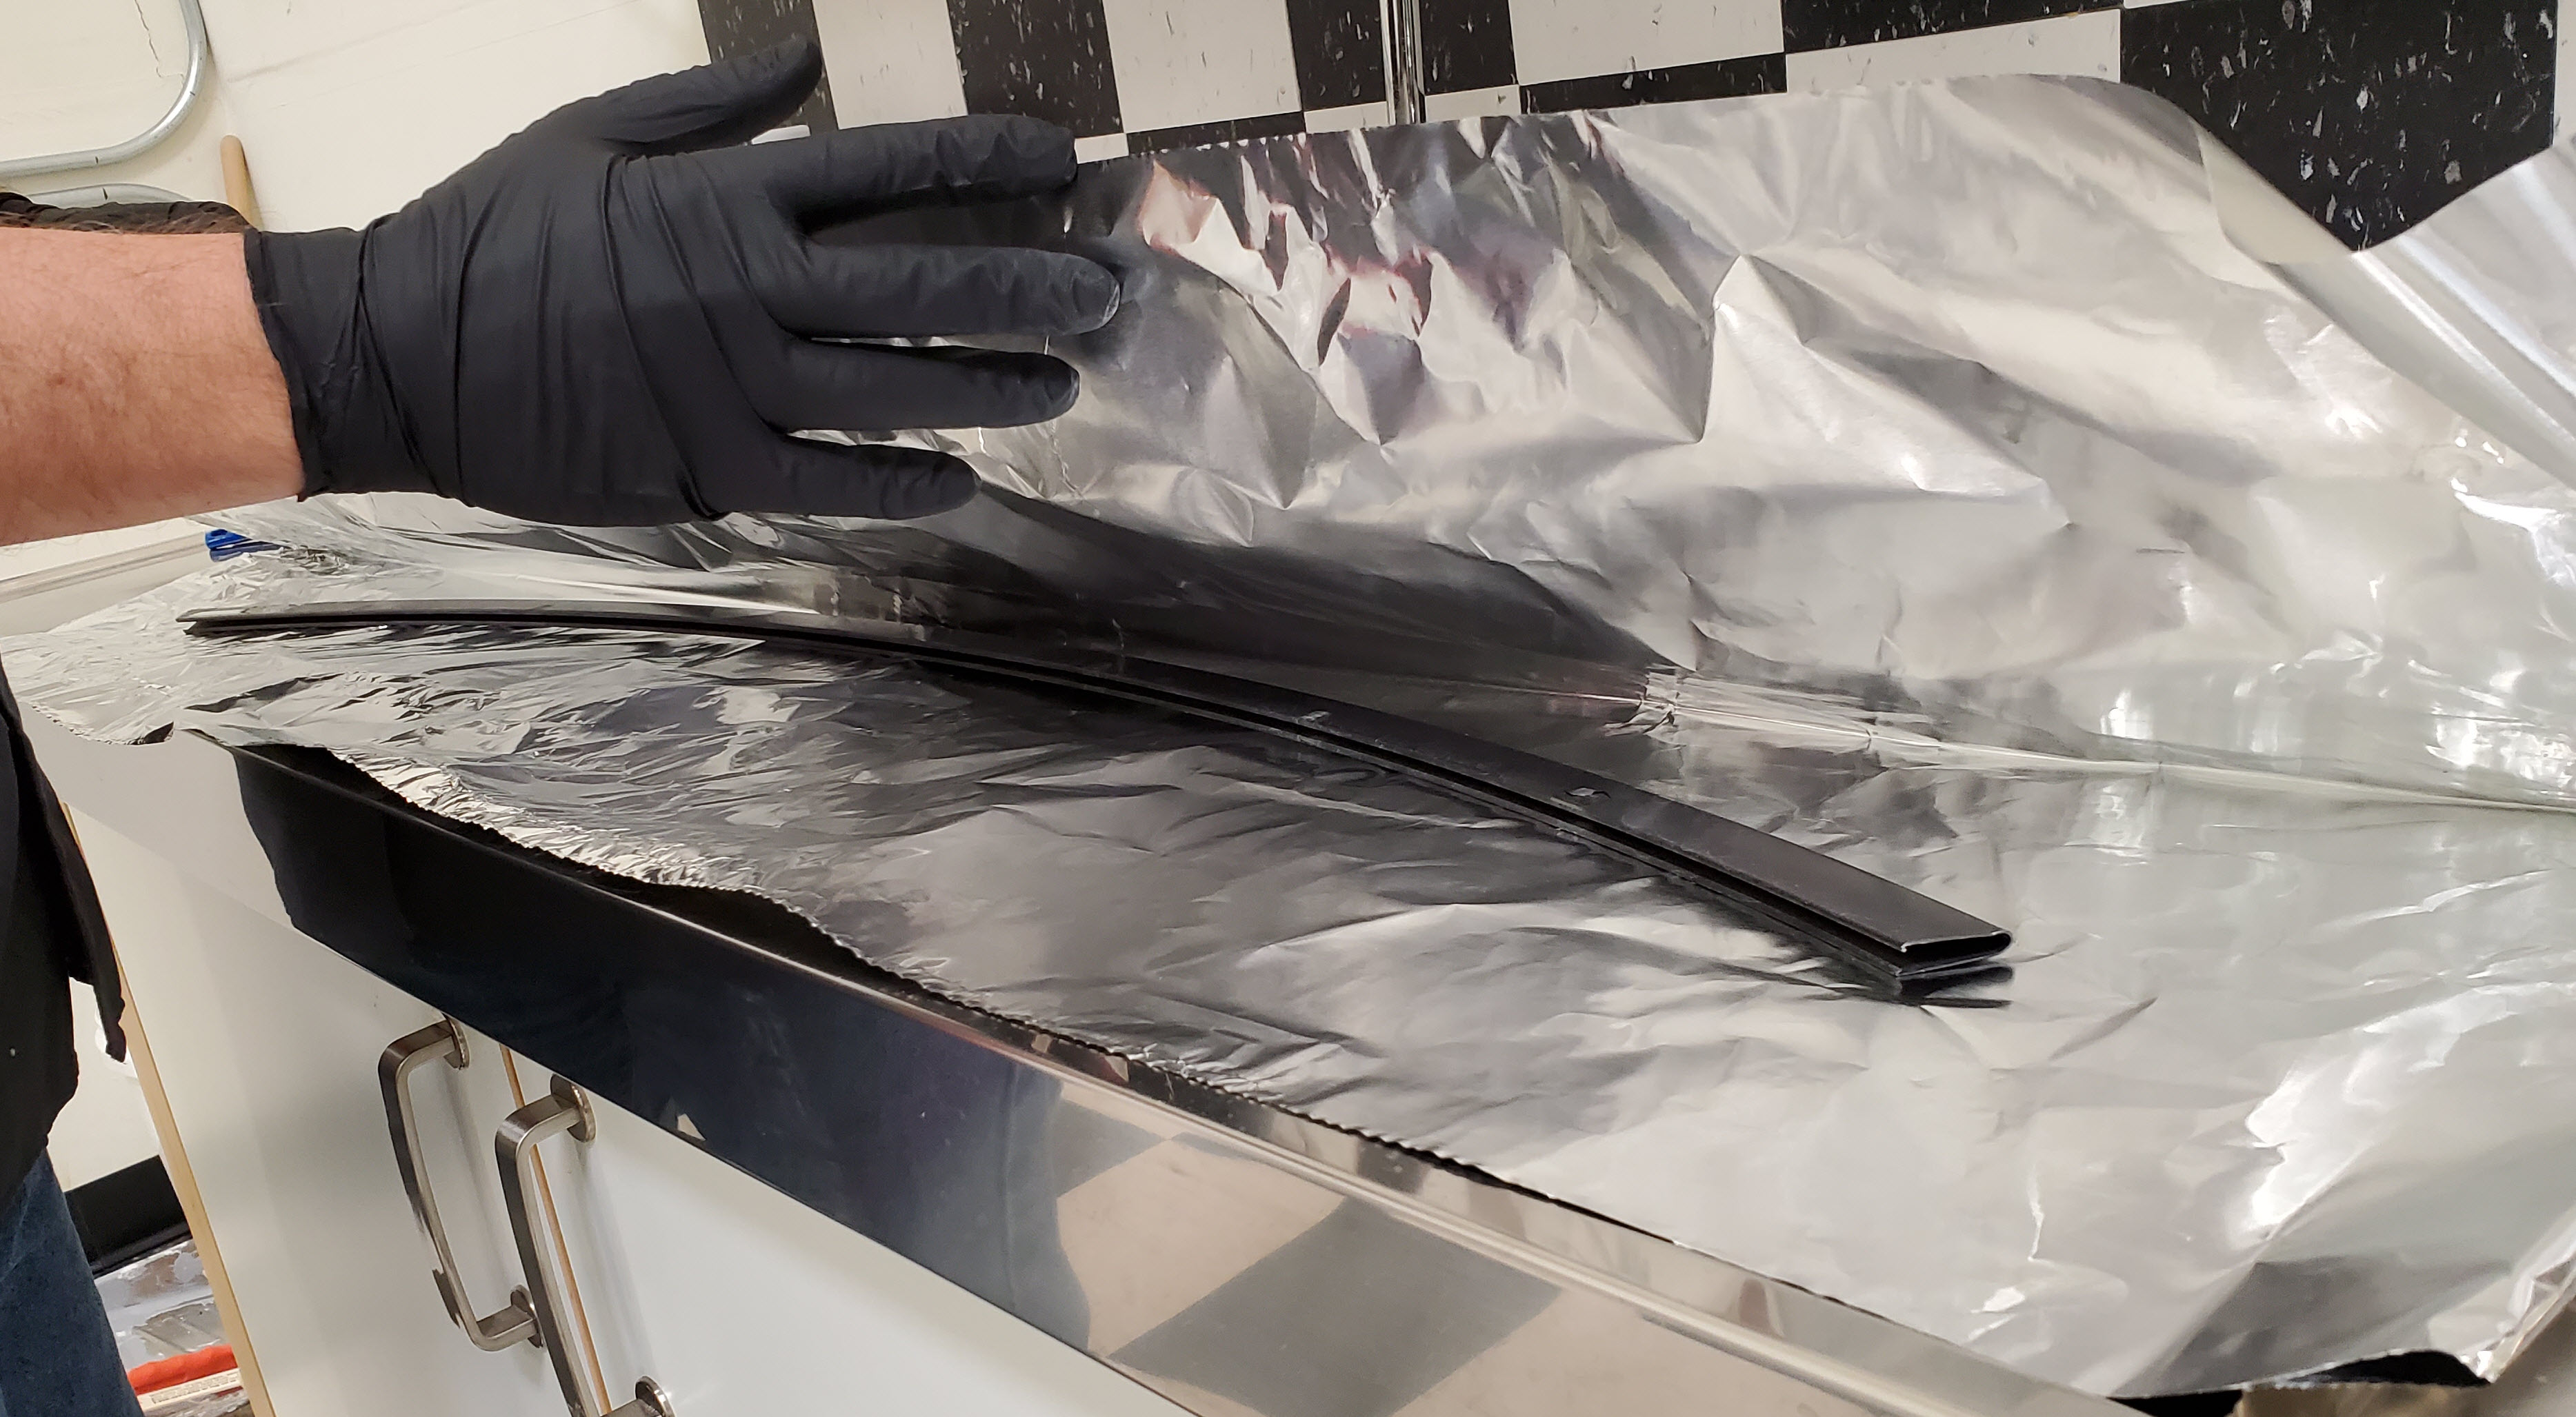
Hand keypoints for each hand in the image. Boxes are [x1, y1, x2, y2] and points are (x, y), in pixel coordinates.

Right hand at [242, 38, 1116, 525]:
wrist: (396, 352)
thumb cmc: (493, 233)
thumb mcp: (594, 132)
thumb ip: (713, 103)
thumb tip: (805, 58)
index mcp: (723, 198)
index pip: (887, 168)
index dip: (983, 161)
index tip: (1059, 160)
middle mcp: (746, 291)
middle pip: (921, 285)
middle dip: (1026, 286)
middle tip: (1103, 296)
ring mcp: (733, 387)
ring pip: (896, 388)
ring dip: (991, 385)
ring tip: (1062, 382)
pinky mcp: (709, 467)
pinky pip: (834, 478)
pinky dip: (905, 479)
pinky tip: (964, 478)